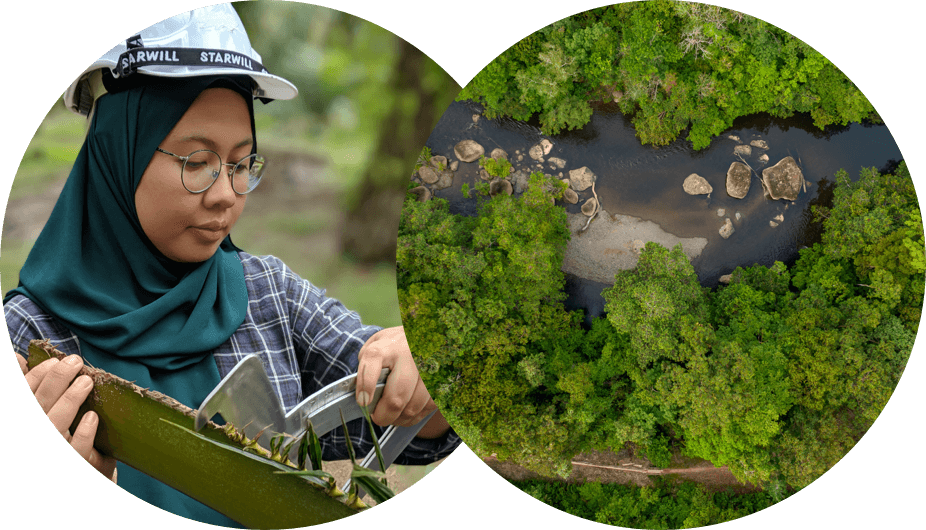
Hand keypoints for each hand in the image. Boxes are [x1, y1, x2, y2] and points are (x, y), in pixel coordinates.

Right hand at [19, 352, 116, 481]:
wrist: (74, 475)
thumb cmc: (59, 436)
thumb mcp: (42, 410)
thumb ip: (29, 387)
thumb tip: (17, 357)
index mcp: (28, 417)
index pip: (25, 392)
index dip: (36, 376)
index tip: (55, 361)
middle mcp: (34, 432)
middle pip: (39, 405)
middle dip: (55, 380)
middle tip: (75, 362)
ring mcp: (55, 448)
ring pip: (54, 426)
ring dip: (70, 401)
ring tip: (86, 381)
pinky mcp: (75, 463)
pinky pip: (76, 451)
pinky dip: (83, 434)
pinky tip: (92, 417)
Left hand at [355, 327, 438, 429]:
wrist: (427, 334)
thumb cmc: (395, 346)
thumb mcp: (376, 345)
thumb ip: (366, 366)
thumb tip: (365, 396)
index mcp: (389, 345)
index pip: (374, 360)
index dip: (366, 385)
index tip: (363, 401)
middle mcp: (410, 355)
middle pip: (397, 396)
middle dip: (384, 415)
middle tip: (378, 417)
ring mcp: (429, 368)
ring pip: (413, 407)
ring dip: (399, 419)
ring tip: (392, 416)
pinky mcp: (442, 380)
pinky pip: (427, 407)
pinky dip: (415, 417)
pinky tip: (407, 414)